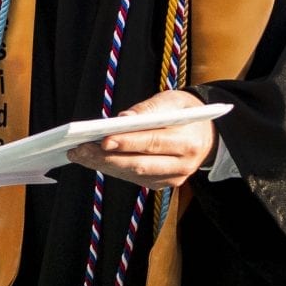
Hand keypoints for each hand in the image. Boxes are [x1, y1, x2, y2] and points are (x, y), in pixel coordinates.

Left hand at [67, 90, 215, 190]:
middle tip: (80, 149)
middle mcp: (182, 165)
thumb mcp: (173, 101)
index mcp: (189, 142)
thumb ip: (148, 109)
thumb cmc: (185, 112)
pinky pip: (133, 178)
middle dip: (107, 157)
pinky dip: (112, 168)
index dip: (128, 142)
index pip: (153, 143)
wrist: (206, 134)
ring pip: (133, 174)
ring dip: (103, 164)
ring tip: (79, 153)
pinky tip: (93, 159)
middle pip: (139, 164)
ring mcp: (172, 179)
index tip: (103, 139)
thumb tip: (121, 119)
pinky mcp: (162, 184)